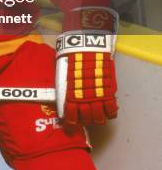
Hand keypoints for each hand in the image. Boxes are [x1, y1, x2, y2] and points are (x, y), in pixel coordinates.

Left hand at [55, 7, 117, 125]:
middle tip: (84, 119)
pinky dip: (110, 113)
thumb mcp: (61, 69)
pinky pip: (111, 109)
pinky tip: (108, 112)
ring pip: (98, 117)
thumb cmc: (71, 53)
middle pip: (85, 118)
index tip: (69, 127)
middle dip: (84, 121)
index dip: (70, 123)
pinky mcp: (108, 91)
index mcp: (68, 93)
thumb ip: (63, 84)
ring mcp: (96, 96)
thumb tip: (58, 92)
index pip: (69, 115)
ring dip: (97, 119)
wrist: (86, 42)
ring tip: (96, 117)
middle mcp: (82, 98)